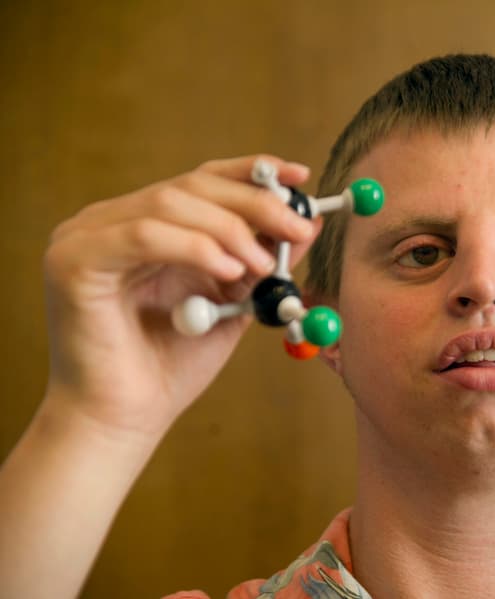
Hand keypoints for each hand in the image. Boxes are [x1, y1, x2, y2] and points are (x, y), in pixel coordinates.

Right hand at [43, 155, 320, 439]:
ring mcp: (87, 235)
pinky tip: (227, 271)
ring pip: (169, 203)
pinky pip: (142, 235)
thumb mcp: (234, 302)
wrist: (126, 419)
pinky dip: (194, 247)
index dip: (253, 173)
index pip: (204, 181)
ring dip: (228, 229)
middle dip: (253, 203)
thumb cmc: (173, 365)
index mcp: (148, 224)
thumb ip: (263, 260)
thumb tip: (309, 222)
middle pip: (192, 186)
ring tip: (262, 264)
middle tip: (296, 227)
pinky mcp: (74, 259)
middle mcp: (113, 220)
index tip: (300, 176)